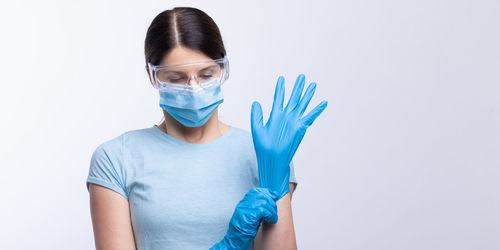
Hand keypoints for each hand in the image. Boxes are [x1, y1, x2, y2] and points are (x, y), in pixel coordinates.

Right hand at [210, 187, 278, 249]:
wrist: (235, 239)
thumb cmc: (243, 230)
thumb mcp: (249, 215)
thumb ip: (256, 207)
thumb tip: (270, 201)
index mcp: (243, 202)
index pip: (256, 191)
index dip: (267, 192)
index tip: (274, 196)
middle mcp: (244, 203)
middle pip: (262, 195)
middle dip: (271, 203)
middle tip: (274, 212)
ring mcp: (246, 208)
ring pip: (264, 202)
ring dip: (272, 211)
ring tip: (273, 218)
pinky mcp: (249, 215)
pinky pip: (264, 210)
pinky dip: (270, 215)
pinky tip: (271, 220)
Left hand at [251, 74, 326, 198]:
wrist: (272, 159)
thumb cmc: (263, 147)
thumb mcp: (257, 128)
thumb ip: (257, 115)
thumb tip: (256, 102)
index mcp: (275, 115)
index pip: (279, 98)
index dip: (280, 88)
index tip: (282, 78)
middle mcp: (286, 116)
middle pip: (293, 98)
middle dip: (297, 87)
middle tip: (301, 76)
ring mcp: (294, 121)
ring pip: (302, 104)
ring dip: (307, 95)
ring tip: (312, 85)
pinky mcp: (300, 128)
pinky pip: (310, 117)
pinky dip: (317, 110)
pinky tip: (323, 103)